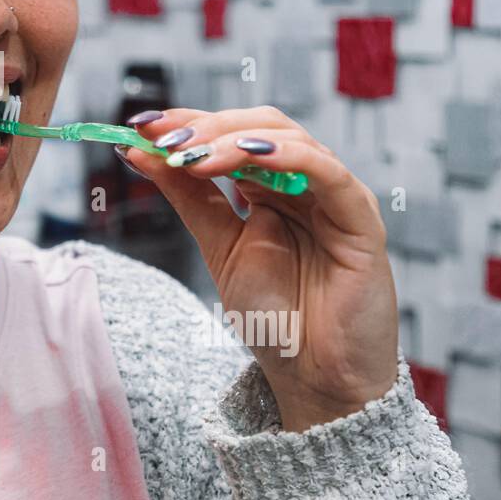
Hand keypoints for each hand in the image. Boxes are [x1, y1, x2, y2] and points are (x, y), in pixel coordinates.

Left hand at [117, 105, 399, 432]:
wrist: (315, 378)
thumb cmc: (275, 317)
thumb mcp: (218, 246)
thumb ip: (186, 197)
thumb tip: (138, 152)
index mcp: (273, 187)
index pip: (233, 133)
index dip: (190, 122)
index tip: (142, 124)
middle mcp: (306, 183)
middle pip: (261, 125)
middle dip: (208, 127)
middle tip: (165, 139)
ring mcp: (336, 197)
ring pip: (291, 139)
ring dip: (235, 140)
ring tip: (193, 155)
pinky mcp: (362, 219)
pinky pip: (330, 173)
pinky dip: (289, 156)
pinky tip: (250, 155)